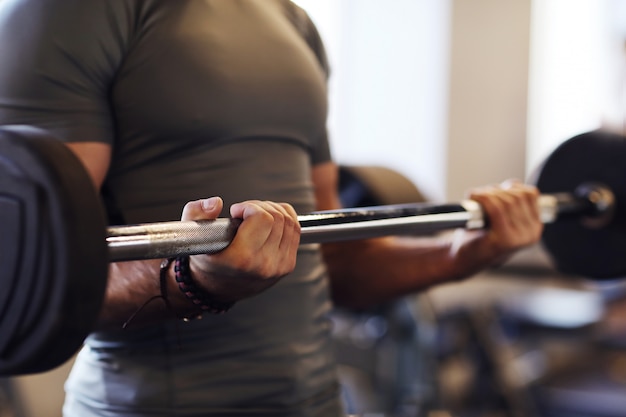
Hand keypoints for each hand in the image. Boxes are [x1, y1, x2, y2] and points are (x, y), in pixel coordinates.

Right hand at [180, 197, 300, 301]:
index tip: (236, 212)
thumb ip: (197, 212)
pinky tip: (269, 221)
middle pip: (277, 217)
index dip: (249, 207)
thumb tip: (217, 203)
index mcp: (241, 259)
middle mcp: (264, 265)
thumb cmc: (206, 259)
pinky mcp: (288, 265)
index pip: (262, 218)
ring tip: (256, 216)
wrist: (216, 288)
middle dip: (260, 206)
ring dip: (273, 211)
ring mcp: (279, 266)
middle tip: (245, 212)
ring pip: (290, 222)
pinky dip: (285, 219)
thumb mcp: (192, 234)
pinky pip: (296, 231)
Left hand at [467, 180, 542, 258]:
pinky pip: (496, 208)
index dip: (511, 187)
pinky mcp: (503, 241)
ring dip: (488, 194)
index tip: (497, 192)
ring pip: (507, 200)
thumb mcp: (502, 217)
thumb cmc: (479, 236)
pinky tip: (473, 197)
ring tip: (477, 198)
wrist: (463, 259)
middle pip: (517, 196)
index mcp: (534, 228)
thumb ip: (512, 201)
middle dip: (497, 190)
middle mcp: (531, 234)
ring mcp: (519, 239)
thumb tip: (514, 184)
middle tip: (482, 196)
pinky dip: (483, 198)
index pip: (530, 194)